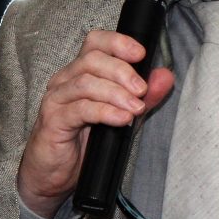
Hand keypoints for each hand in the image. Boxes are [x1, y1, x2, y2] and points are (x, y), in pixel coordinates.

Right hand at [17, 30, 173, 218]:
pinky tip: (122, 119)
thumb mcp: (121, 115)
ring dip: (116, 93)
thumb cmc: (84, 143)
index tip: (141, 54)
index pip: (96, 43)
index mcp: (80, 73)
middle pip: (92, 59)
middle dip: (122, 71)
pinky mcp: (53, 121)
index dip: (118, 42)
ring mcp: (56, 99)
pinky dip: (105, 111)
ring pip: (86, 82)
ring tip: (135, 107)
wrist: (54, 176)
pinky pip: (81, 109)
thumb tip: (165, 76)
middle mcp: (65, 81)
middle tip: (142, 90)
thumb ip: (143, 96)